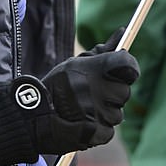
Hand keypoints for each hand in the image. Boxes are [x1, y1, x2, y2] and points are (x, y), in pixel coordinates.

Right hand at [11, 28, 139, 154]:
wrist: (35, 116)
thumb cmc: (57, 86)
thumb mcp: (75, 63)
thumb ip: (102, 50)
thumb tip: (122, 32)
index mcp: (95, 69)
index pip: (129, 65)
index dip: (129, 67)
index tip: (123, 71)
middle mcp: (99, 90)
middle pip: (124, 92)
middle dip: (112, 93)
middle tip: (93, 94)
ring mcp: (99, 114)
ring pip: (117, 114)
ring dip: (105, 112)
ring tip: (85, 109)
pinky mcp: (97, 134)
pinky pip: (109, 131)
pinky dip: (99, 129)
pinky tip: (83, 123)